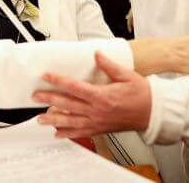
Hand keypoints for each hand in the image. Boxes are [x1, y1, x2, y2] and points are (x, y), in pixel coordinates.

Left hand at [34, 51, 150, 137]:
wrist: (152, 113)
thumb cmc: (142, 94)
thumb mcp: (127, 75)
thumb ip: (109, 65)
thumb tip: (96, 54)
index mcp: (102, 96)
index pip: (75, 87)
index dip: (58, 81)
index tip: (46, 76)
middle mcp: (97, 110)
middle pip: (68, 105)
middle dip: (50, 100)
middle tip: (36, 96)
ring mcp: (97, 122)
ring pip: (71, 121)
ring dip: (54, 120)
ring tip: (40, 119)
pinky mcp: (100, 129)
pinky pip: (81, 132)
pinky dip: (68, 134)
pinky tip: (58, 133)